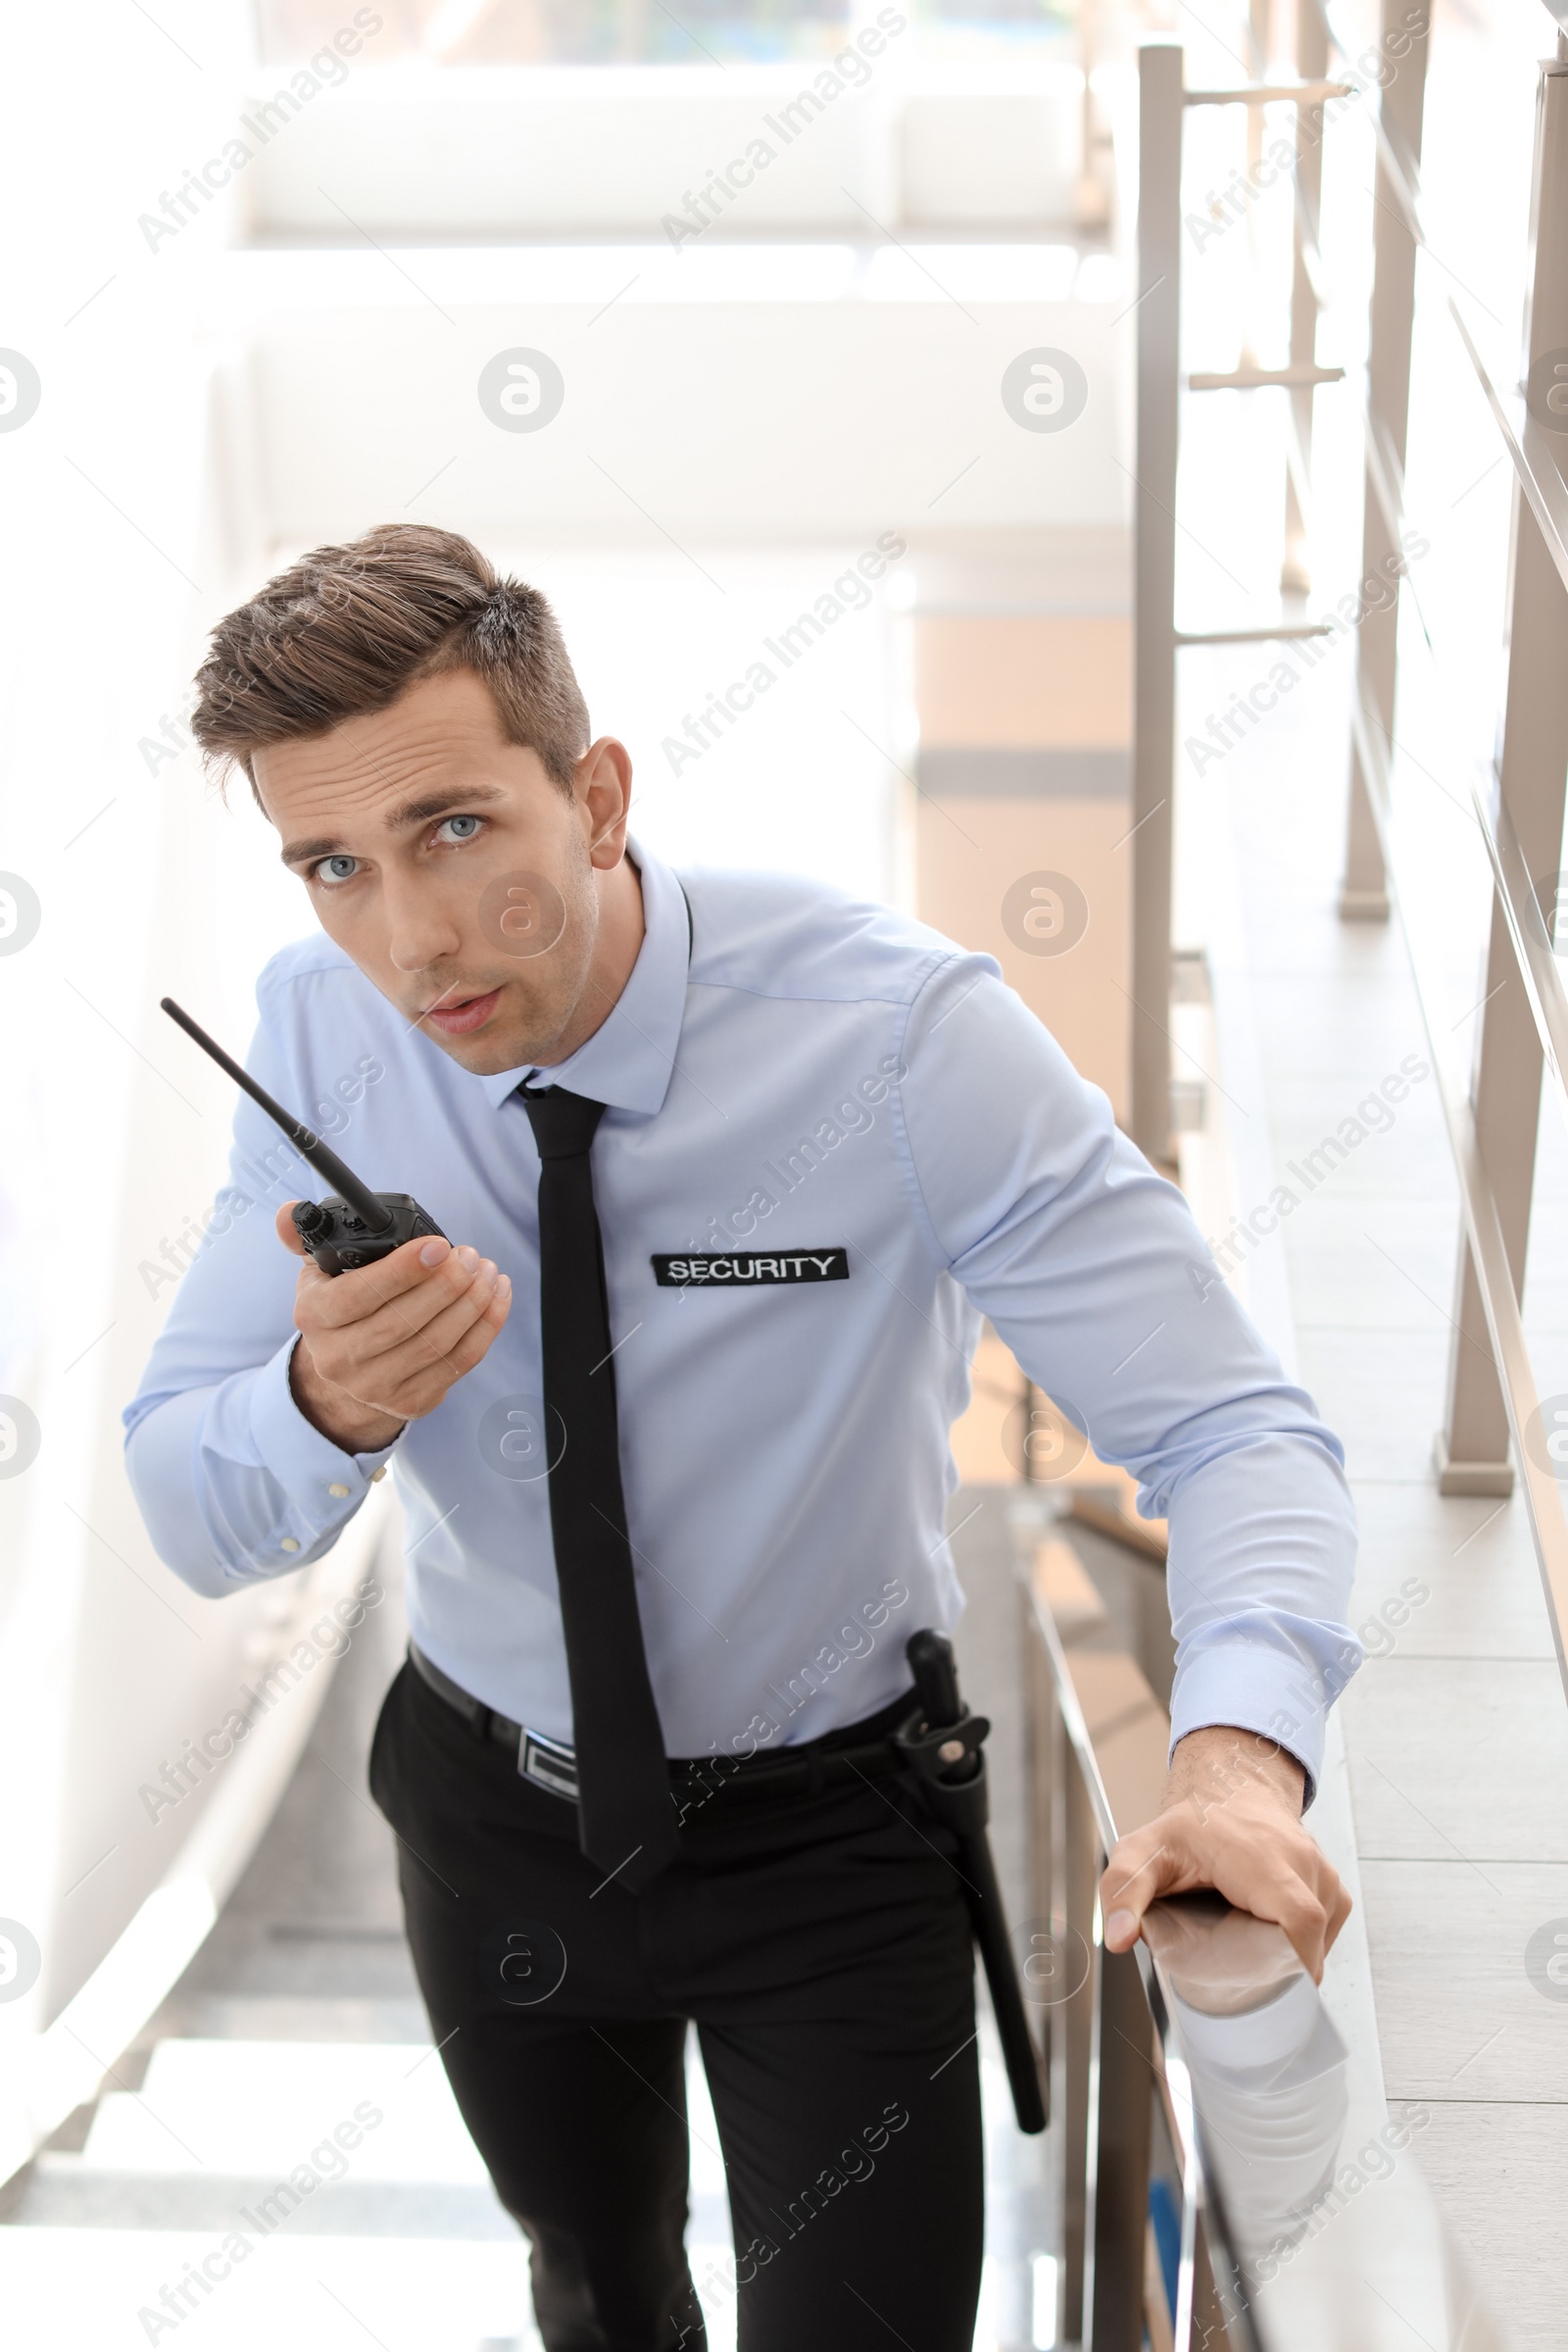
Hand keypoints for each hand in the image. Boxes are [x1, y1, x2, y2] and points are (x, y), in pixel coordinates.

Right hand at [277, 1203, 511, 1454]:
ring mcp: (376, 1386)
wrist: (344, 1375)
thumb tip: (288, 1213)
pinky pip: (459, 1362)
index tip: (438, 1246)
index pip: (360, 1295)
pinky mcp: (413, 1402)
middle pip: (403, 1323)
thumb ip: (305, 1236)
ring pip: (436, 1344)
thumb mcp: (317, 1272)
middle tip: (470, 1257)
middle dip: (447, 1285)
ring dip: (472, 1304)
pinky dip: (486, 1327)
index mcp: (316, 1317)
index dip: (403, 1270)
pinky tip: (496, 1296)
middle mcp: (340, 1358)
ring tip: (487, 1271)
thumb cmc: (340, 1308)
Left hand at [1098, 1725, 1350, 1982]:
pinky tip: (1270, 1932)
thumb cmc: (1192, 1825)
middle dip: (1278, 1963)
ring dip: (1287, 1951)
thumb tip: (1119, 1937)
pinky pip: (1328, 1930)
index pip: (1299, 1917)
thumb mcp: (1142, 1852)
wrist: (1230, 1788)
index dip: (1293, 1960)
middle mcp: (1300, 1861)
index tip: (1270, 1982)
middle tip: (1238, 1960)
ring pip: (1320, 1938)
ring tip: (1249, 1938)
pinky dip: (1303, 1942)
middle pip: (1310, 1936)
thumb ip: (1123, 1890)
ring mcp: (1322, 1873)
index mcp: (1259, 1856)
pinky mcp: (1332, 1885)